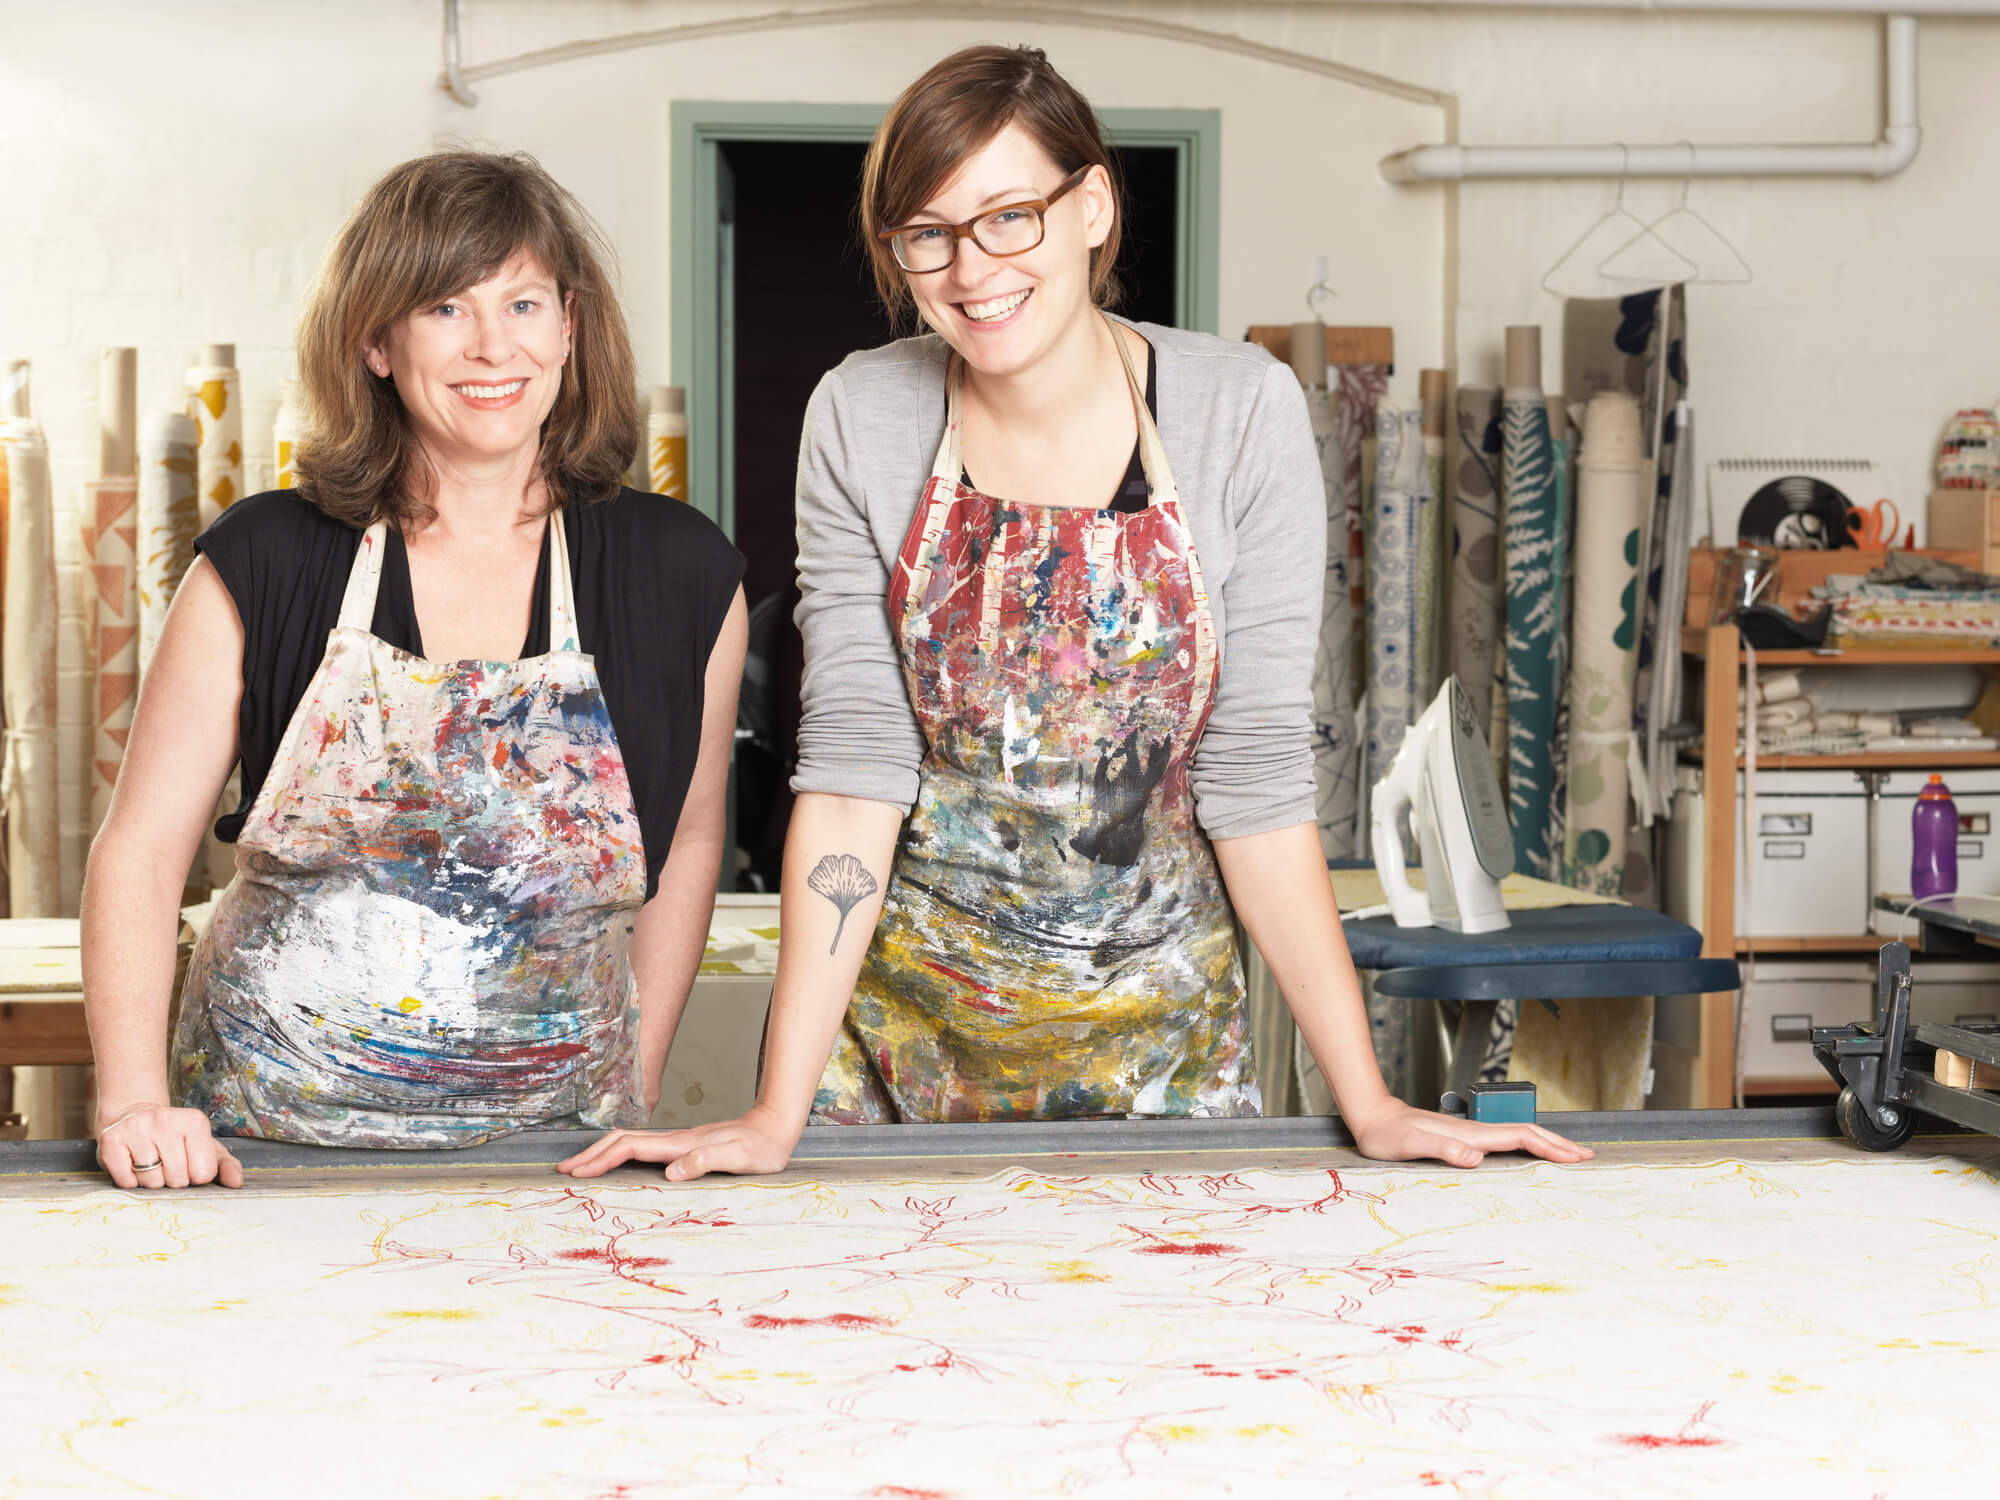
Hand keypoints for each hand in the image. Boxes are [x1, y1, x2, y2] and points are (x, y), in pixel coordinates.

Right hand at [96, 1102, 243, 1189]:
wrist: (136, 1115)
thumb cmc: (176, 1137)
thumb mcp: (205, 1146)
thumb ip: (225, 1165)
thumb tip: (236, 1184)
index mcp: (194, 1121)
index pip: (203, 1173)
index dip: (196, 1177)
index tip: (189, 1165)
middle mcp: (165, 1120)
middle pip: (177, 1179)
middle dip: (174, 1180)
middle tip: (167, 1163)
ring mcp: (136, 1129)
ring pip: (152, 1182)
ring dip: (151, 1181)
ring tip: (150, 1162)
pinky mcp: (111, 1141)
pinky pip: (127, 1181)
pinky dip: (130, 1181)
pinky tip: (133, 1164)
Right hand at [557, 1102, 799, 1182]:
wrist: (776, 1126)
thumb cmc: (761, 1147)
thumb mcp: (738, 1158)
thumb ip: (706, 1162)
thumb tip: (670, 1173)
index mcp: (681, 1144)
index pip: (630, 1148)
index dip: (601, 1159)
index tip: (576, 1172)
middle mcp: (675, 1141)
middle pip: (622, 1141)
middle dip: (591, 1155)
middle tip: (563, 1170)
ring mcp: (679, 1142)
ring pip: (630, 1143)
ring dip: (602, 1153)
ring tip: (580, 1167)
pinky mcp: (685, 1147)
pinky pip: (643, 1149)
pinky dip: (621, 1155)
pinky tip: (617, 1164)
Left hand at [1344, 1095, 1593, 1168]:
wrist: (1372, 1117)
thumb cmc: (1388, 1134)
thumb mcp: (1412, 1145)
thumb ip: (1443, 1149)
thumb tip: (1477, 1157)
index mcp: (1470, 1135)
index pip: (1520, 1138)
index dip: (1550, 1147)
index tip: (1577, 1156)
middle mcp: (1475, 1132)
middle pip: (1526, 1133)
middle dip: (1558, 1144)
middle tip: (1587, 1156)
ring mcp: (1470, 1134)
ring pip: (1518, 1136)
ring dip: (1546, 1144)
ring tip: (1568, 1154)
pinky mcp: (1462, 1138)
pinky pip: (1504, 1143)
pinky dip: (1525, 1147)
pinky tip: (1528, 1154)